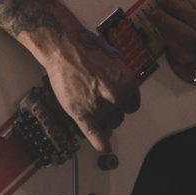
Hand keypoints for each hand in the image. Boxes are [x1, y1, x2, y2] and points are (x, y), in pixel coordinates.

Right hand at [41, 24, 140, 153]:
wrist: (63, 47)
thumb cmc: (85, 48)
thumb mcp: (114, 59)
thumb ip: (120, 78)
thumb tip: (123, 89)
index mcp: (126, 83)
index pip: (132, 105)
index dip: (124, 103)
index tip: (119, 103)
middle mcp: (115, 96)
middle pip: (120, 116)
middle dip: (113, 112)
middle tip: (102, 103)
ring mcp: (97, 106)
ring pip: (108, 124)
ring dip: (104, 122)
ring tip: (96, 113)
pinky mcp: (80, 111)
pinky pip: (93, 132)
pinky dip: (100, 142)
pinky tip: (104, 147)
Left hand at [149, 0, 195, 81]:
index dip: (184, 11)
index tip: (166, 0)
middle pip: (192, 38)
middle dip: (172, 24)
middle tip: (156, 12)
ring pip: (181, 50)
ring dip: (167, 33)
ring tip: (154, 18)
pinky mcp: (186, 68)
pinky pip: (175, 60)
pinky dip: (166, 45)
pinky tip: (156, 33)